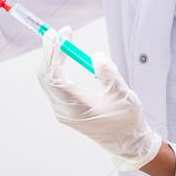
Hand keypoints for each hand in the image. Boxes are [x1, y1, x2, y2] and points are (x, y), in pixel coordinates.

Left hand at [37, 26, 162, 171]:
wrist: (128, 144)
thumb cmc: (128, 122)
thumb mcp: (124, 97)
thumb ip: (110, 76)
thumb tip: (96, 57)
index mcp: (75, 109)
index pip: (53, 78)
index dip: (52, 54)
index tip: (56, 35)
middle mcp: (64, 110)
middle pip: (46, 76)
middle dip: (51, 51)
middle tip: (61, 32)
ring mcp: (63, 110)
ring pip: (48, 79)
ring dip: (53, 57)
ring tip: (64, 38)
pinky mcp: (66, 108)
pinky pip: (54, 83)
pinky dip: (57, 66)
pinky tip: (64, 54)